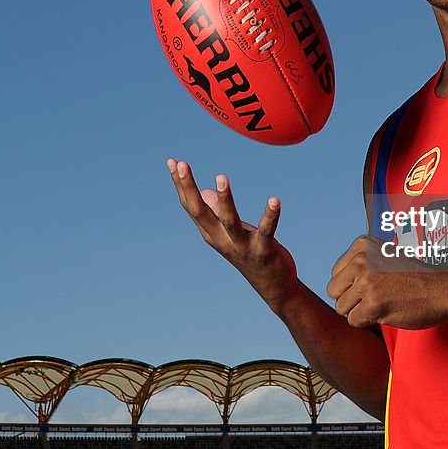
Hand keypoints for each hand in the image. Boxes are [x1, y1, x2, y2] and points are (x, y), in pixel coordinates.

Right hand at [167, 159, 297, 310]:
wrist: (272, 286)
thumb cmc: (250, 254)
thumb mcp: (230, 232)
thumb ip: (216, 214)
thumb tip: (204, 192)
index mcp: (211, 233)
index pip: (191, 206)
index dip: (181, 185)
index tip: (172, 161)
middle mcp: (222, 239)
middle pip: (201, 212)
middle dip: (189, 188)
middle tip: (182, 165)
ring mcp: (242, 246)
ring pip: (230, 221)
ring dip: (224, 200)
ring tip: (221, 178)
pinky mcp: (264, 250)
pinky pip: (266, 230)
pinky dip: (271, 215)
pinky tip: (275, 200)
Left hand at [326, 236, 447, 329]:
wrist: (443, 291)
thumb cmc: (414, 277)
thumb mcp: (383, 256)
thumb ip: (359, 263)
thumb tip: (333, 284)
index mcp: (362, 246)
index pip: (335, 273)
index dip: (351, 285)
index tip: (373, 284)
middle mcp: (361, 261)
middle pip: (334, 291)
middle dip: (351, 300)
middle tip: (375, 298)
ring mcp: (367, 282)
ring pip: (341, 308)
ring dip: (359, 312)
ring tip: (382, 304)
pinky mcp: (373, 304)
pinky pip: (353, 321)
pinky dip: (367, 322)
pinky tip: (385, 312)